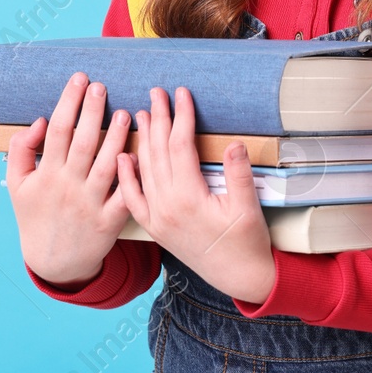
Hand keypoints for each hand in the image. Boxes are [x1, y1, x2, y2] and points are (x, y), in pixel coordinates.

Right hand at [4, 71, 131, 286]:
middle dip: (92, 111)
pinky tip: (142, 154)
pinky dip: (133, 176)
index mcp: (47, 174)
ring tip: (125, 113)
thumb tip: (39, 121)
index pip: (58, 130)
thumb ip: (22, 150)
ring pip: (107, 165)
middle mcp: (69, 186)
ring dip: (117, 138)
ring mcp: (90, 204)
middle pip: (84, 142)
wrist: (54, 262)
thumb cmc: (35, 216)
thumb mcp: (17, 184)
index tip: (79, 79)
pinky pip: (124, 195)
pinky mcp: (109, 221)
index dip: (69, 102)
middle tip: (102, 86)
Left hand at [115, 86, 275, 304]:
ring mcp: (157, 218)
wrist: (239, 279)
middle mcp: (167, 207)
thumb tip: (233, 143)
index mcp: (189, 198)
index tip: (181, 93)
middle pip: (158, 152)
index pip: (180, 145)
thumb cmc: (247, 243)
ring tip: (140, 113)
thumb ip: (239, 175)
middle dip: (157, 119)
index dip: (181, 116)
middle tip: (156, 92)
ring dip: (141, 140)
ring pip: (144, 170)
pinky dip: (126, 177)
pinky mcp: (155, 228)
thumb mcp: (248, 208)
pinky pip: (132, 199)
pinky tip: (123, 156)